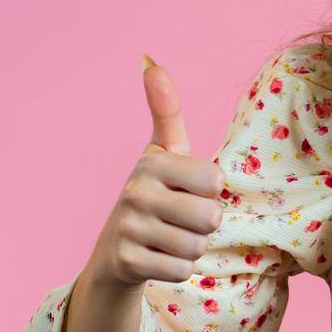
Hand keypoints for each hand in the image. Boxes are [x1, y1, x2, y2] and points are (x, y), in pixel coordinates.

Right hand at [83, 56, 227, 290]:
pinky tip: (160, 256)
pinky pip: (182, 270)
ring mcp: (128, 228)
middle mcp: (135, 192)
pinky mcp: (127, 262)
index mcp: (152, 161)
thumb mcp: (164, 150)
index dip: (211, 190)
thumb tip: (150, 62)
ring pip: (197, 246)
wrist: (115, 248)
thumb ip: (166, 110)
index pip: (216, 181)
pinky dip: (179, 268)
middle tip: (182, 217)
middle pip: (210, 218)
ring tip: (170, 236)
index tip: (189, 188)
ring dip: (192, 247)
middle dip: (206, 224)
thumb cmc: (155, 191)